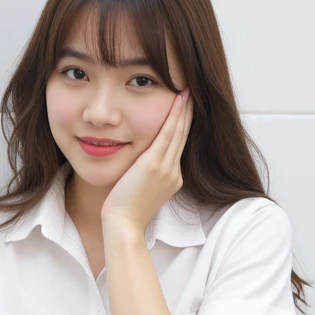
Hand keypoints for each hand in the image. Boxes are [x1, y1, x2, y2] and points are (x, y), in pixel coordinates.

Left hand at [100, 87, 193, 230]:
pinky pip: (168, 134)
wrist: (123, 225)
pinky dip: (174, 116)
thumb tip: (137, 163)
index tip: (185, 107)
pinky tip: (178, 99)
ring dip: (184, 109)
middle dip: (188, 113)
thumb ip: (143, 174)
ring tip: (187, 89)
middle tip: (192, 91)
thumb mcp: (139, 190)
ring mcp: (167, 169)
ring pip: (178, 132)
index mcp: (171, 178)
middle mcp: (174, 172)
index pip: (178, 146)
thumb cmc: (124, 212)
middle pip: (183, 136)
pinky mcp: (155, 165)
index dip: (183, 125)